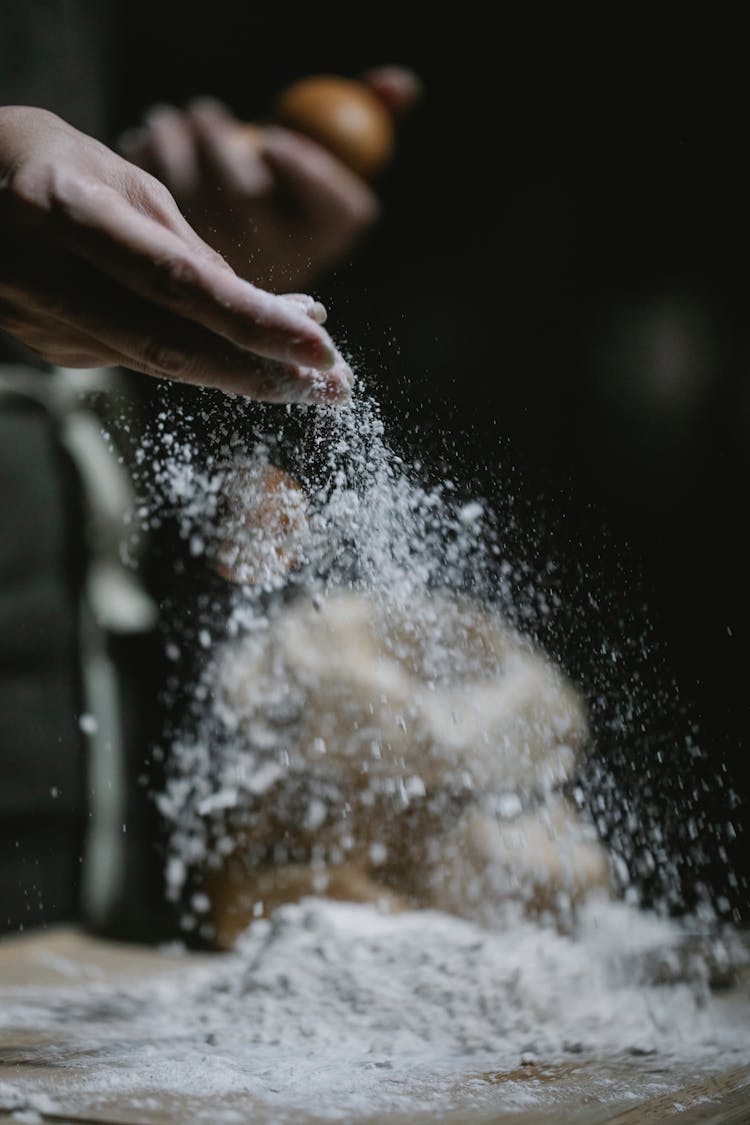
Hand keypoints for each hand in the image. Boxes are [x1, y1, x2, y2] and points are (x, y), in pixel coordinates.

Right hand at [0, 106, 352, 402]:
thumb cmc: (55, 164)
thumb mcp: (124, 181)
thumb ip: (189, 249)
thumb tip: (269, 311)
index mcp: (65, 210)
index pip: (176, 282)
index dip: (253, 322)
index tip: (320, 349)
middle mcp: (43, 274)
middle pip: (169, 346)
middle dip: (260, 372)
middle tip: (330, 388)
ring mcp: (39, 322)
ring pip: (156, 363)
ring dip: (239, 374)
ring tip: (306, 378)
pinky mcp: (48, 348)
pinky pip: (136, 357)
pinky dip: (196, 360)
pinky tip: (239, 358)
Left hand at [118, 67, 420, 290]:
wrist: (232, 225)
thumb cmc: (286, 175)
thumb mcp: (329, 145)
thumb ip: (368, 115)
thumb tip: (401, 84)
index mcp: (323, 238)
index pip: (335, 216)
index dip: (304, 178)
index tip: (274, 141)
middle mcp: (276, 262)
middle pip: (248, 202)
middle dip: (220, 144)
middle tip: (205, 111)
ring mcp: (221, 263)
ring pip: (191, 193)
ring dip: (177, 140)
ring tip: (176, 121)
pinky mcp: (173, 253)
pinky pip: (155, 195)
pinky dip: (149, 158)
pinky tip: (155, 144)